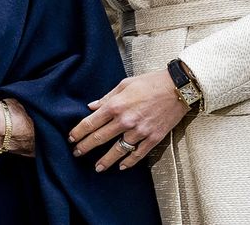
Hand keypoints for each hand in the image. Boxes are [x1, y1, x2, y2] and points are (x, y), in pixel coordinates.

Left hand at [68, 69, 187, 171]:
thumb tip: (91, 107)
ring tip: (97, 167)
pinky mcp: (153, 138)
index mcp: (116, 106)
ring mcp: (139, 131)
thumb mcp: (125, 84)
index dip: (79, 132)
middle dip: (85, 147)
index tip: (71, 138)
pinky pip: (138, 154)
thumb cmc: (150, 82)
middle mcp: (125, 121)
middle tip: (76, 153)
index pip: (91, 123)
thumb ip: (107, 97)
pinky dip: (129, 162)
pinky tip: (121, 167)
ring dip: (105, 161)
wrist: (178, 88)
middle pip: (100, 138)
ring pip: (118, 151)